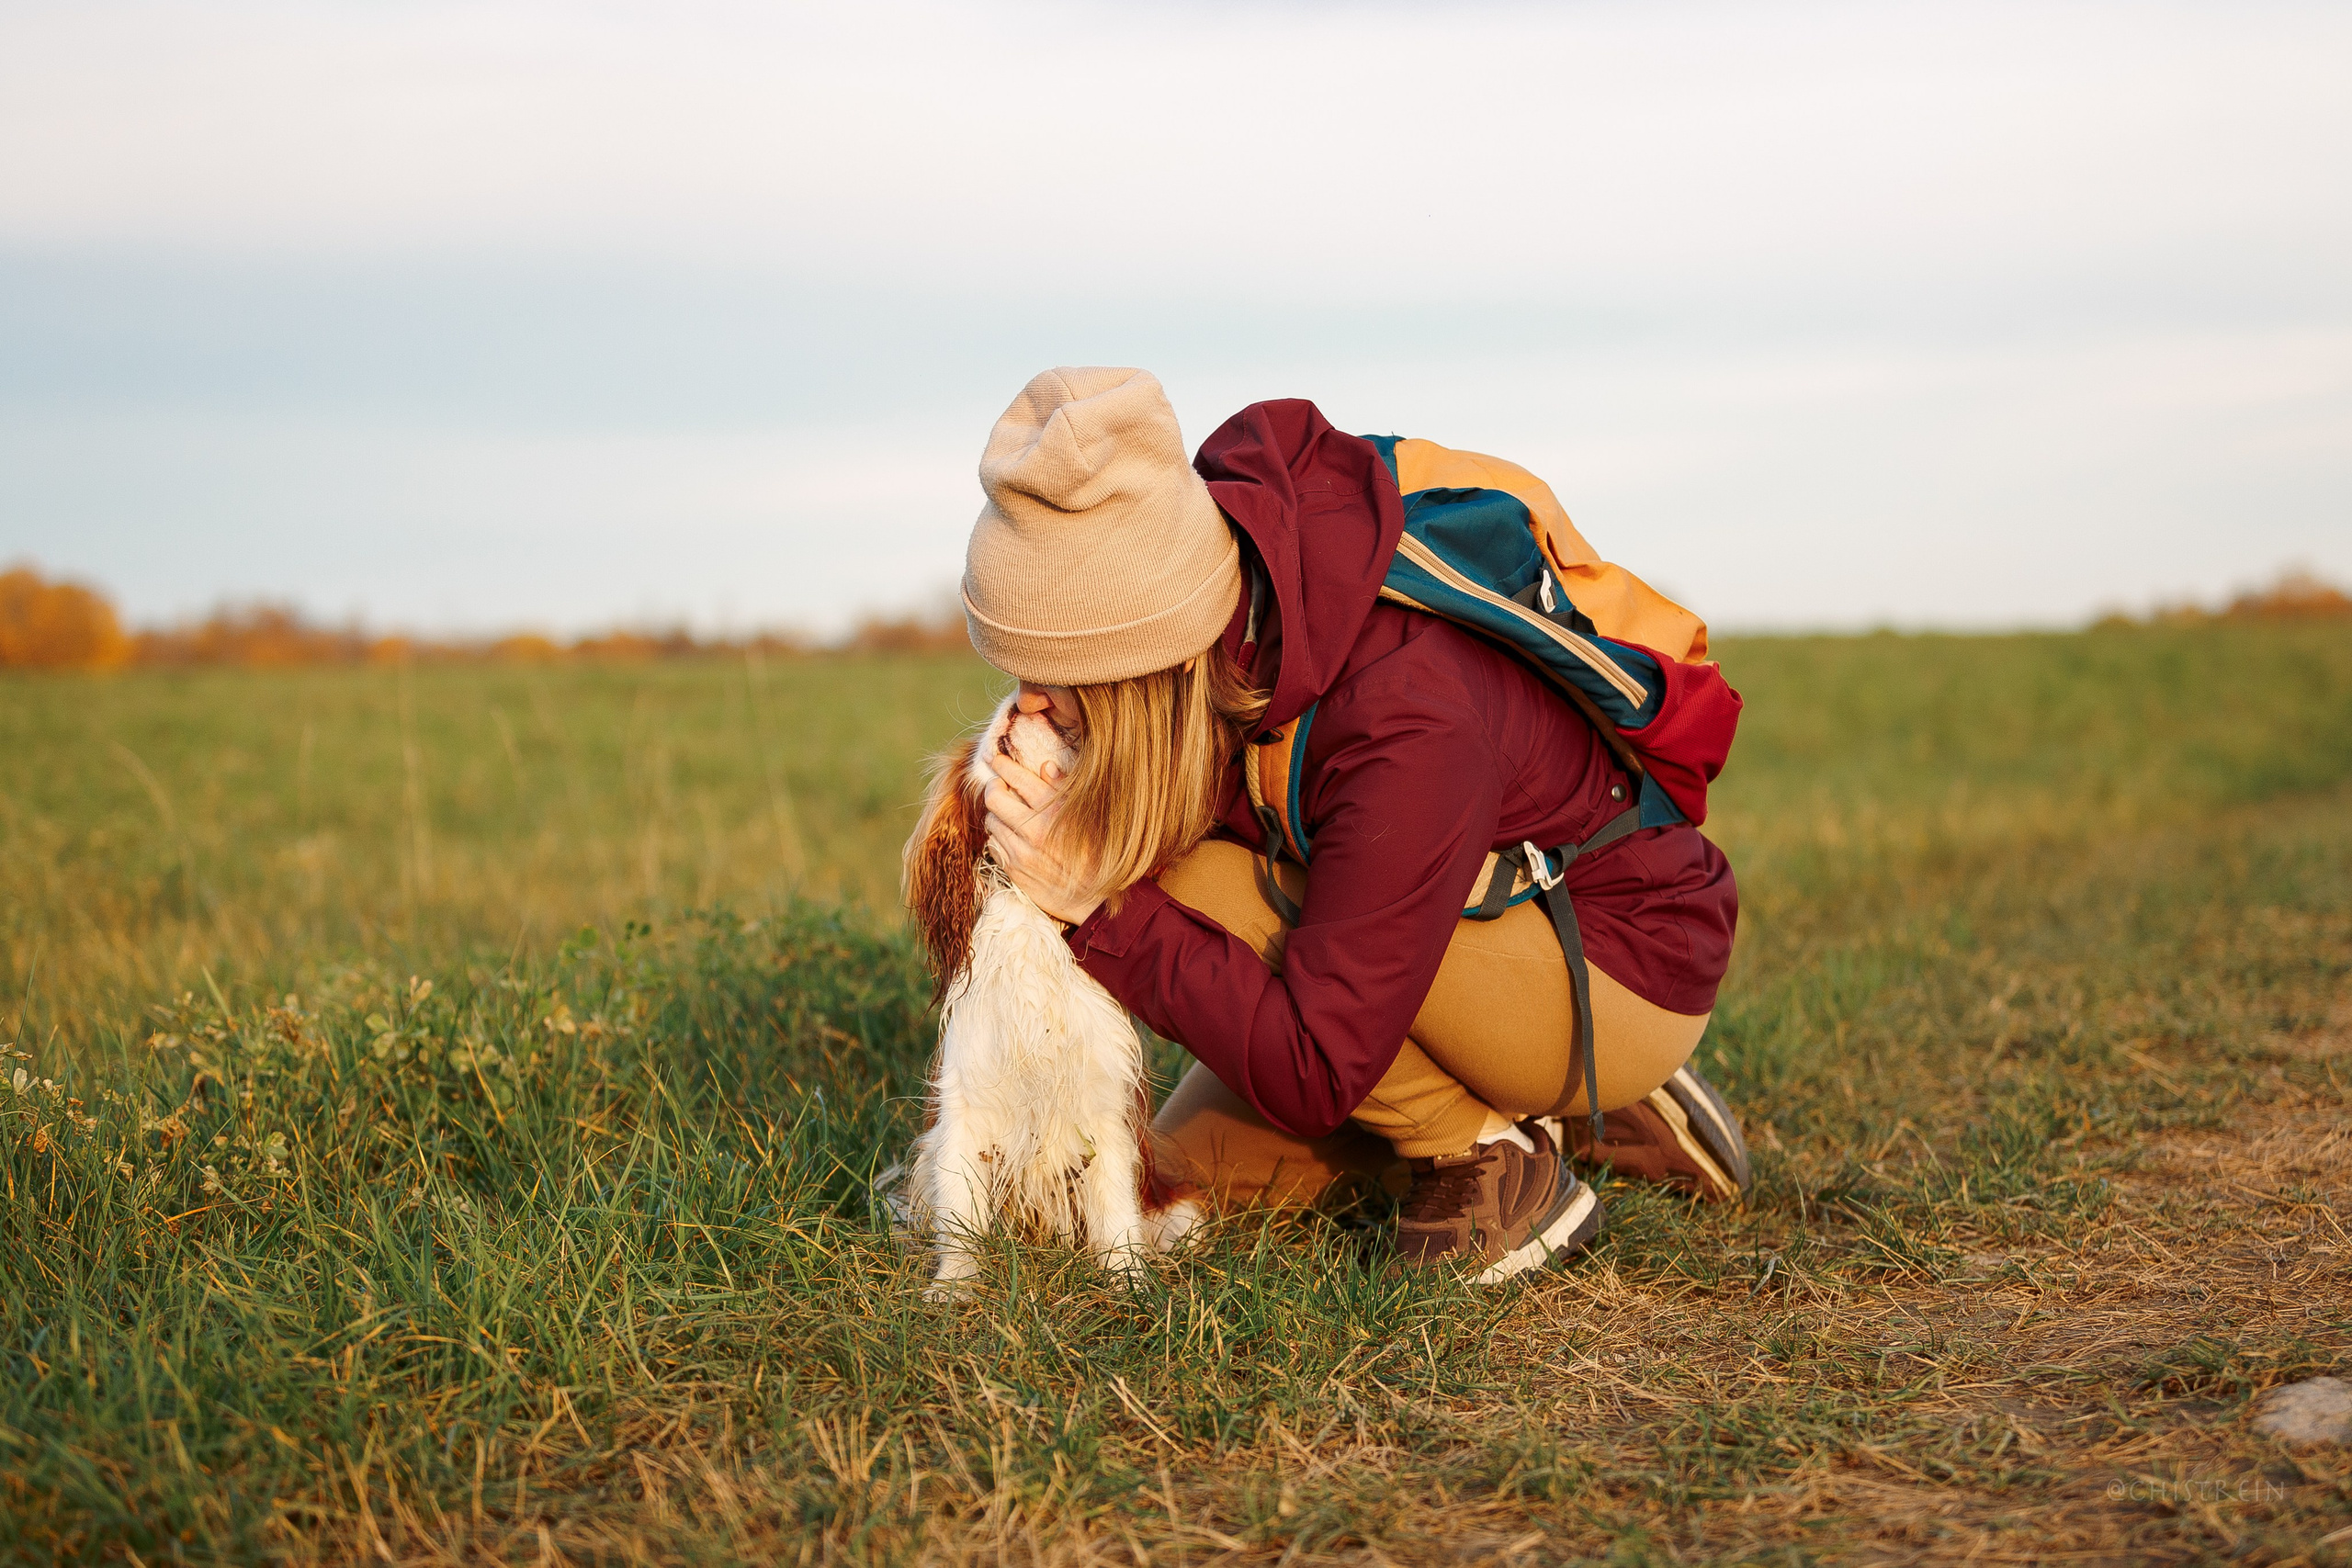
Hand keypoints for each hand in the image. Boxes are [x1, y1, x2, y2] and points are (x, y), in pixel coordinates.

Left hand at [982, 751, 1103, 928]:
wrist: (1094, 899)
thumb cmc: (1097, 853)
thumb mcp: (1088, 816)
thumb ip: (1064, 789)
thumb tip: (1045, 766)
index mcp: (1053, 811)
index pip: (1017, 778)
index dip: (1002, 764)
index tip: (996, 758)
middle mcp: (1033, 830)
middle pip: (993, 797)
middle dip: (993, 786)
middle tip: (999, 785)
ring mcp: (1020, 852)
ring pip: (991, 821)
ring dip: (997, 814)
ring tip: (1008, 813)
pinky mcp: (1014, 870)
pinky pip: (994, 845)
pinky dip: (999, 837)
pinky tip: (1012, 837)